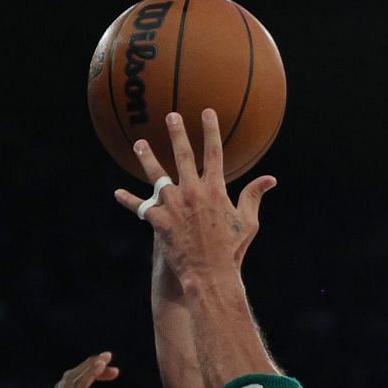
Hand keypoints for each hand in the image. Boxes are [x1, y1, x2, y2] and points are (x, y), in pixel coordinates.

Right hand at [48, 352, 118, 387]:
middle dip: (88, 368)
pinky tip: (102, 363)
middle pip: (68, 379)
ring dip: (90, 365)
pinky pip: (80, 384)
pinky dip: (90, 371)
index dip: (84, 378)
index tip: (106, 374)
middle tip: (109, 363)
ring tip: (107, 357)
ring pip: (73, 378)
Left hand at [115, 109, 273, 283]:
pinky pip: (139, 207)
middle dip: (177, 133)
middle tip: (171, 116)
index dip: (211, 131)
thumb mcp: (247, 223)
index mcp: (216, 190)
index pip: (214, 153)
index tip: (207, 112)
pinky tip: (117, 194)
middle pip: (183, 156)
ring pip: (156, 175)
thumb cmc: (231, 250)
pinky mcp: (158, 220)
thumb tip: (270, 179)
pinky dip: (128, 200)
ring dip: (147, 157)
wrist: (209, 275)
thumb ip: (254, 196)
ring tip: (139, 144)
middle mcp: (192, 192)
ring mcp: (173, 205)